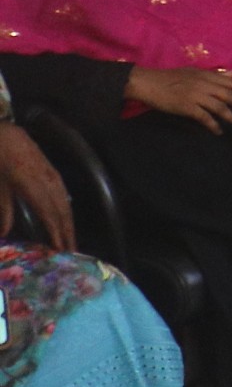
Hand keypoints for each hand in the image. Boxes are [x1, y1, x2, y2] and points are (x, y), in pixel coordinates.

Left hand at [0, 123, 72, 250]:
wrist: (7, 135)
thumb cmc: (0, 159)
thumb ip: (4, 208)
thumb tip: (5, 232)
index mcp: (33, 186)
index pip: (49, 213)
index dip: (55, 232)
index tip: (59, 248)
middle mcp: (48, 182)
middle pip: (62, 211)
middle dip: (67, 232)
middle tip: (71, 251)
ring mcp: (52, 176)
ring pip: (65, 203)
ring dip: (69, 223)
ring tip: (70, 239)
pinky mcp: (53, 173)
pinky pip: (63, 195)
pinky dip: (66, 210)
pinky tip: (66, 219)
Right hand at [125, 65, 231, 132]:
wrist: (149, 83)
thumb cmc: (172, 77)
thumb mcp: (195, 71)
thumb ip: (215, 74)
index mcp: (208, 75)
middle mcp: (205, 85)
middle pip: (230, 96)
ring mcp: (196, 96)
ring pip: (220, 107)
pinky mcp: (187, 107)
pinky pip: (204, 118)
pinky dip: (213, 125)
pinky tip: (219, 131)